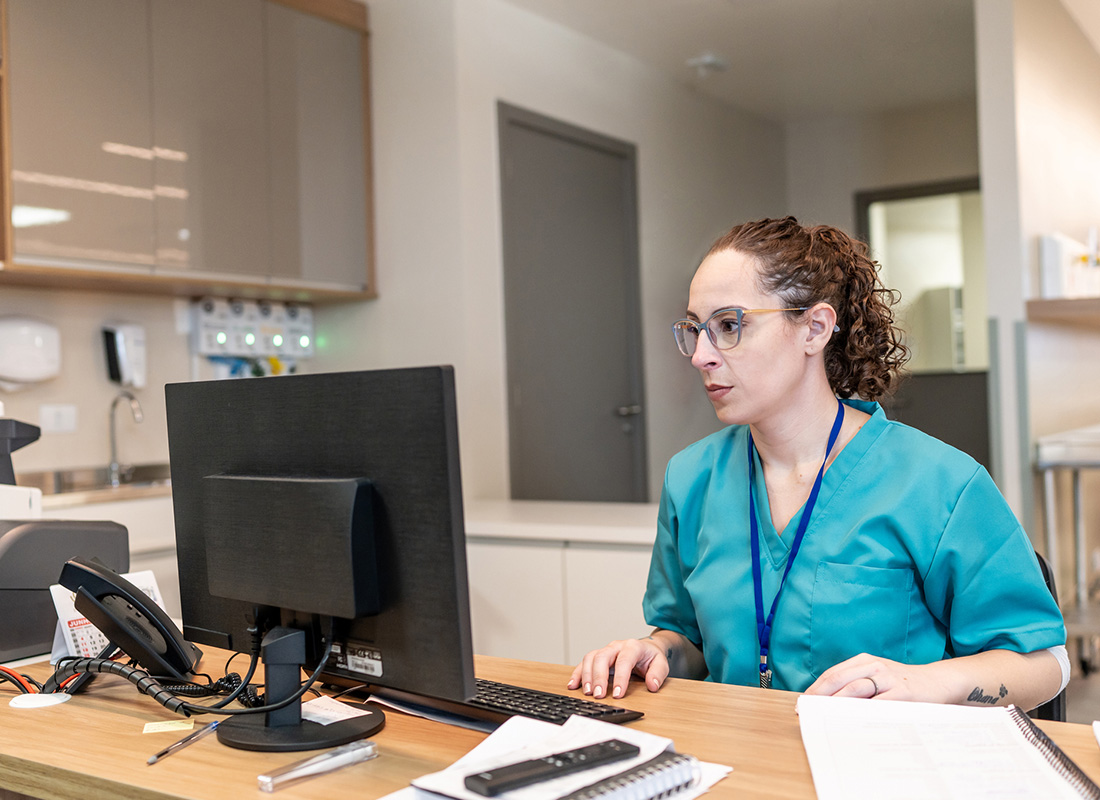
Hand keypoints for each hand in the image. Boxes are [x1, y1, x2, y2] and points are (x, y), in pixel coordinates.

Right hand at [567, 637, 668, 700]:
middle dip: (599, 677)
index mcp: (632, 646)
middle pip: (602, 657)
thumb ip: (658, 674)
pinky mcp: (598, 657)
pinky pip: (584, 662)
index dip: (621, 678)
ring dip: (587, 675)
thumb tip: (652, 685)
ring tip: (587, 692)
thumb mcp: (661, 664)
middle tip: (599, 695)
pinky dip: (578, 674)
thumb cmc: (651, 657)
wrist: (646, 649)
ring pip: (591, 658)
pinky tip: (573, 685)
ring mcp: (605, 650)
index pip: (624, 660)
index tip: (618, 695)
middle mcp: (616, 646)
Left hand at [803, 652, 948, 702]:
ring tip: (823, 716)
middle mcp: (874, 666)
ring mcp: (888, 678)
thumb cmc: (902, 682)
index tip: (803, 702)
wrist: (938, 682)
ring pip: (855, 690)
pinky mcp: (903, 693)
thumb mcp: (878, 676)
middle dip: (820, 697)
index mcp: (864, 660)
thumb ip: (857, 684)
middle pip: (839, 680)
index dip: (816, 688)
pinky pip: (878, 704)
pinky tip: (853, 721)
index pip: (833, 673)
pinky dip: (863, 712)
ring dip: (836, 704)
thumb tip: (828, 702)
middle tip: (807, 711)